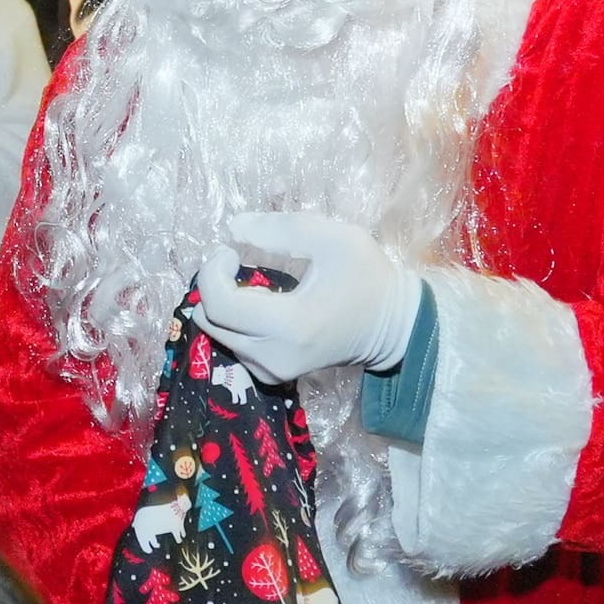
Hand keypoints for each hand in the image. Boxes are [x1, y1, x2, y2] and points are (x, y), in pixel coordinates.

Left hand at [191, 208, 421, 384]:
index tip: (231, 251)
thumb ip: (279, 229)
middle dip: (212, 285)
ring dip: (221, 303)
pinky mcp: (271, 375)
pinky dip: (233, 322)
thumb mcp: (333, 238)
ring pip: (217, 334)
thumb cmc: (366, 278)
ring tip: (247, 282)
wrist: (392, 328)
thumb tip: (232, 228)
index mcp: (289, 324)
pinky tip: (255, 304)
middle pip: (210, 320)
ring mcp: (271, 371)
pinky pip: (232, 345)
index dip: (213, 271)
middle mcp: (273, 356)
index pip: (219, 303)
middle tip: (234, 262)